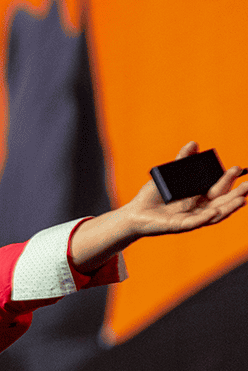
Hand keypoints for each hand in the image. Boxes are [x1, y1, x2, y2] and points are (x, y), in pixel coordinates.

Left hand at [126, 141, 247, 236]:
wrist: (133, 212)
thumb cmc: (151, 196)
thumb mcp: (168, 175)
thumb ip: (181, 161)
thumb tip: (194, 143)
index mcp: (197, 197)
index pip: (218, 189)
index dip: (229, 180)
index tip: (237, 168)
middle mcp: (197, 209)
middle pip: (222, 203)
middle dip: (236, 194)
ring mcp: (190, 219)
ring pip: (214, 215)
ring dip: (228, 208)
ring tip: (242, 200)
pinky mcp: (178, 226)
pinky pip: (194, 223)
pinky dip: (205, 218)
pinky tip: (215, 212)